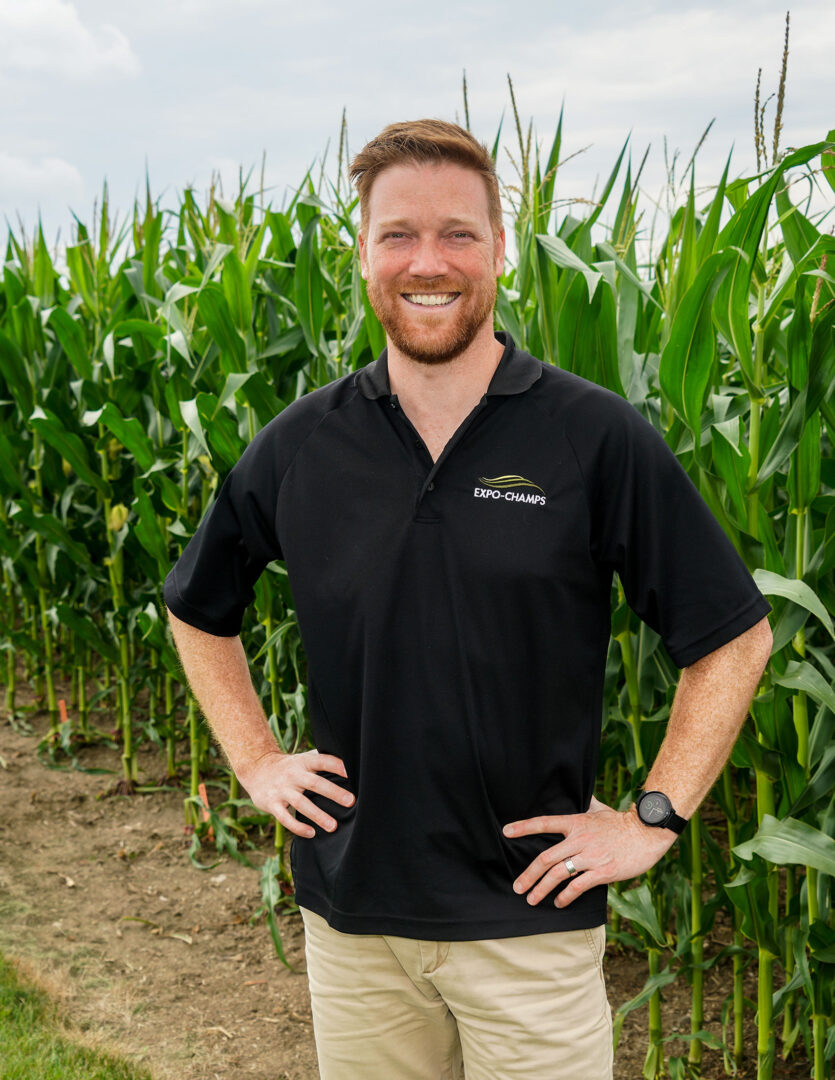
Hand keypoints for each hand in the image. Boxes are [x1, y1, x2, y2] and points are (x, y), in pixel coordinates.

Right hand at [238, 749, 354, 838]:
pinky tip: (311, 833)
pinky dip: (297, 827)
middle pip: (315, 783)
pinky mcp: (272, 804)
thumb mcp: (302, 759)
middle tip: (351, 802)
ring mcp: (282, 790)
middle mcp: (293, 775)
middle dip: (333, 793)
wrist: (256, 768)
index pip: (321, 761)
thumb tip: (348, 761)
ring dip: (318, 815)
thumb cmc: (288, 766)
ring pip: (301, 803)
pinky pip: (285, 818)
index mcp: (303, 762)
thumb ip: (321, 759)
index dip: (336, 765)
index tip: (351, 773)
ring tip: (333, 826)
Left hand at [502, 795, 675, 906]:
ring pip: (558, 874)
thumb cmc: (623, 822)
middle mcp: (580, 839)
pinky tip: (559, 903)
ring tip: (532, 899)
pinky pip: (578, 886)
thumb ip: (587, 804)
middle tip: (517, 887)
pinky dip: (565, 896)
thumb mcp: (600, 809)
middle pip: (546, 857)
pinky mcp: (603, 871)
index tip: (506, 831)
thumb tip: (581, 795)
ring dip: (542, 889)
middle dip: (528, 874)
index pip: (545, 823)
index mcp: (576, 822)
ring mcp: (591, 856)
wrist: (648, 833)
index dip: (524, 827)